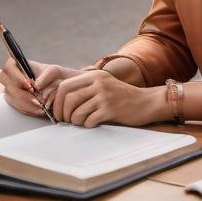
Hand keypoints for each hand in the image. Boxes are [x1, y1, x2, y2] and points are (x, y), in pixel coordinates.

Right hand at [0, 58, 80, 116]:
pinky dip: (28, 110)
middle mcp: (11, 77)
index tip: (29, 86)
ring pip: (12, 99)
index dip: (16, 77)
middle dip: (23, 95)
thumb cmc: (55, 77)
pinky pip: (17, 108)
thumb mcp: (55, 72)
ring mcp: (11, 90)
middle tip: (37, 100)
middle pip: (9, 86)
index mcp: (18, 64)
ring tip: (41, 108)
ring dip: (27, 105)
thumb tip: (36, 85)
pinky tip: (38, 111)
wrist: (59, 91)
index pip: (9, 67)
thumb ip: (47, 75)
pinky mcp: (14, 102)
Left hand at [50, 69, 168, 127]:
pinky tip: (93, 123)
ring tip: (80, 122)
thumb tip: (59, 101)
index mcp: (94, 75)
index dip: (56, 101)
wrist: (145, 102)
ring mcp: (105, 95)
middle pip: (68, 98)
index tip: (57, 112)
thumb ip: (85, 88)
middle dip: (62, 113)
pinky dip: (87, 125)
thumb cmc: (120, 97)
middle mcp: (98, 83)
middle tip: (65, 121)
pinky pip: (89, 120)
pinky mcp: (111, 109)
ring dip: (75, 121)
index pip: (65, 86)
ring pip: (77, 111)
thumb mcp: (103, 84)